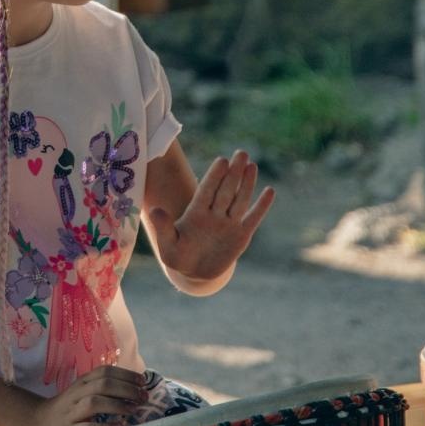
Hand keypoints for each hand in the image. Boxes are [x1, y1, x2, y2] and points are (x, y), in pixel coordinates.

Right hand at [26, 366, 146, 425]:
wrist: (35, 425)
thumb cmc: (66, 410)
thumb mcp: (81, 393)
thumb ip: (101, 389)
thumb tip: (133, 388)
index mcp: (81, 383)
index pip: (105, 371)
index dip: (126, 374)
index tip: (143, 381)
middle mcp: (76, 394)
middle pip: (103, 384)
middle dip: (127, 388)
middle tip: (143, 397)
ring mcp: (71, 413)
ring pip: (95, 402)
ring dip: (118, 404)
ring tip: (134, 409)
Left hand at [147, 150, 274, 287]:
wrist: (194, 272)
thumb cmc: (178, 256)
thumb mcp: (167, 246)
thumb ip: (163, 228)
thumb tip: (154, 211)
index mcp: (196, 213)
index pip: (207, 191)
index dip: (214, 176)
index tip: (221, 161)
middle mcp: (214, 214)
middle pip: (226, 190)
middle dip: (233, 172)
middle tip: (241, 152)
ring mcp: (228, 223)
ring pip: (240, 200)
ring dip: (247, 183)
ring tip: (252, 165)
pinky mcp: (241, 236)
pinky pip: (253, 219)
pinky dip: (261, 207)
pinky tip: (270, 191)